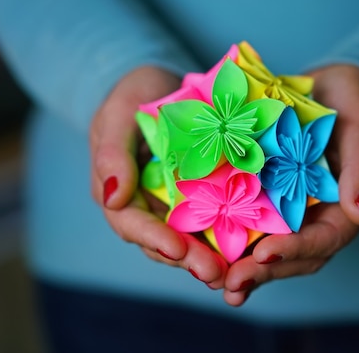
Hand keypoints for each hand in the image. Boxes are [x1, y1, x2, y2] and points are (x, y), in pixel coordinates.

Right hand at [90, 66, 228, 288]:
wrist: (159, 85)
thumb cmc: (132, 94)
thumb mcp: (116, 115)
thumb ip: (111, 152)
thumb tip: (112, 198)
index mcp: (119, 192)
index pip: (132, 224)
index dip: (154, 239)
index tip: (177, 249)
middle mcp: (146, 205)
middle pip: (163, 241)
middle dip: (188, 259)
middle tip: (215, 274)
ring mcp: (174, 203)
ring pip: (188, 238)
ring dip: (208, 257)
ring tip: (234, 272)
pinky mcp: (199, 196)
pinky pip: (210, 220)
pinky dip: (225, 236)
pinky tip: (247, 248)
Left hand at [222, 64, 358, 305]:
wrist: (337, 86)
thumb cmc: (358, 100)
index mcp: (349, 205)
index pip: (326, 238)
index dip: (296, 249)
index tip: (264, 254)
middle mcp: (322, 214)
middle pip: (296, 254)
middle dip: (264, 270)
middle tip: (230, 284)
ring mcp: (296, 206)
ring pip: (274, 244)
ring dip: (248, 265)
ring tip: (217, 280)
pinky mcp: (273, 193)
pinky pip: (255, 219)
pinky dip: (235, 236)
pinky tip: (208, 249)